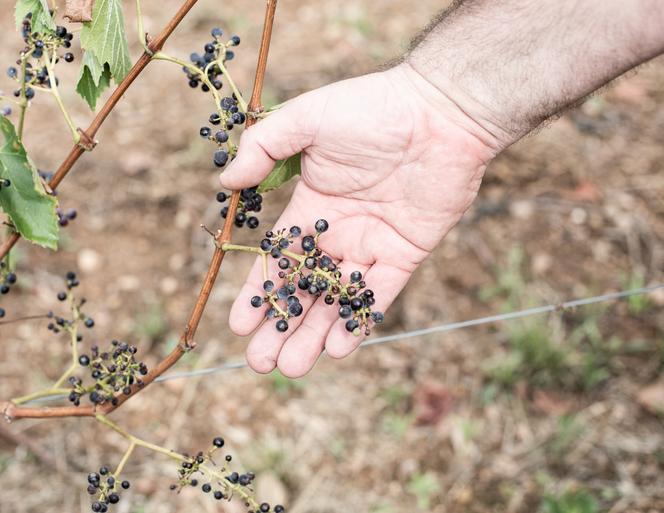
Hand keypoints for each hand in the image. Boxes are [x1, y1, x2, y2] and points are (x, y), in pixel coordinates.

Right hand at [220, 63, 499, 377]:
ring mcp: (372, 245)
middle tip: (260, 363)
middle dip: (281, 326)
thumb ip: (264, 148)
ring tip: (292, 368)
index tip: (238, 325)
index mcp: (311, 205)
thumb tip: (225, 181)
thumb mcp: (307, 119)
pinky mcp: (406, 254)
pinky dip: (360, 322)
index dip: (259, 292)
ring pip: (337, 300)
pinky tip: (339, 350)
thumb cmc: (372, 109)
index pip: (278, 259)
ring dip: (315, 335)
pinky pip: (379, 296)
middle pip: (304, 290)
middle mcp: (339, 232)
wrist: (441, 112)